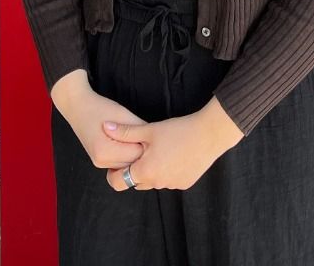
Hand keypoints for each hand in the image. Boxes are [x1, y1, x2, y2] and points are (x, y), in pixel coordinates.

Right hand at [50, 71, 146, 169]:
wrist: (77, 106)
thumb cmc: (100, 108)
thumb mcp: (125, 116)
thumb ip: (141, 132)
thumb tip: (158, 143)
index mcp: (106, 150)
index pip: (139, 154)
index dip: (147, 143)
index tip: (151, 134)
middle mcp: (101, 161)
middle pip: (134, 163)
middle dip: (142, 151)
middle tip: (145, 137)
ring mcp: (99, 163)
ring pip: (128, 165)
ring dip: (135, 155)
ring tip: (135, 139)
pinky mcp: (100, 161)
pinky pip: (121, 164)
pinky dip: (127, 156)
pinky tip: (127, 143)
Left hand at [102, 102, 243, 191]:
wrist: (209, 135)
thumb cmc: (177, 131)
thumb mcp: (148, 130)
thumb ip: (124, 132)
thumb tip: (104, 127)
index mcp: (146, 172)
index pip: (119, 182)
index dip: (113, 172)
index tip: (114, 162)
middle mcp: (159, 183)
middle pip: (136, 182)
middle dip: (133, 170)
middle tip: (134, 153)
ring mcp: (174, 185)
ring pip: (153, 181)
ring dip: (150, 170)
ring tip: (154, 151)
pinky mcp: (186, 183)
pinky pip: (168, 180)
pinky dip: (165, 171)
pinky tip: (170, 155)